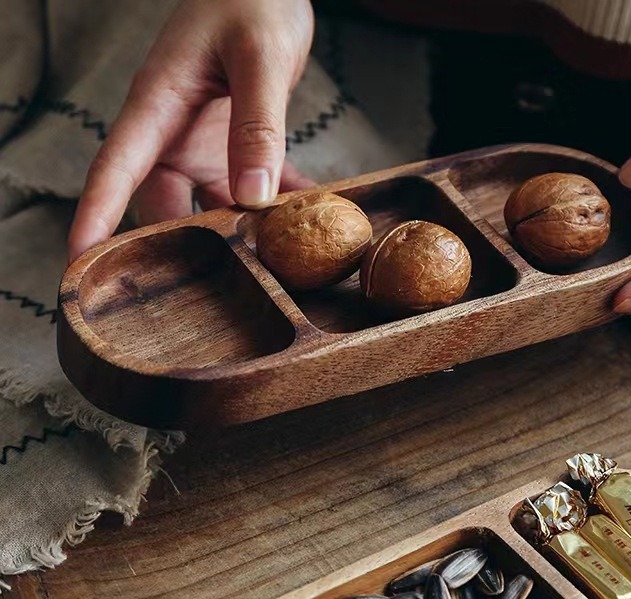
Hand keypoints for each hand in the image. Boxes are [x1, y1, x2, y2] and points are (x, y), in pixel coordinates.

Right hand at [68, 0, 314, 262]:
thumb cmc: (253, 4)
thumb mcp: (259, 60)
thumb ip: (256, 126)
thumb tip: (252, 198)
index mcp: (158, 105)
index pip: (115, 168)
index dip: (95, 217)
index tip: (79, 262)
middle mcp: (173, 135)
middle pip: (162, 205)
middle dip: (178, 247)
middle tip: (206, 291)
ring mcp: (203, 147)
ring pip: (208, 208)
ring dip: (238, 233)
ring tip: (270, 261)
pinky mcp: (234, 151)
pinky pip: (252, 191)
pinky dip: (277, 207)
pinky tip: (304, 221)